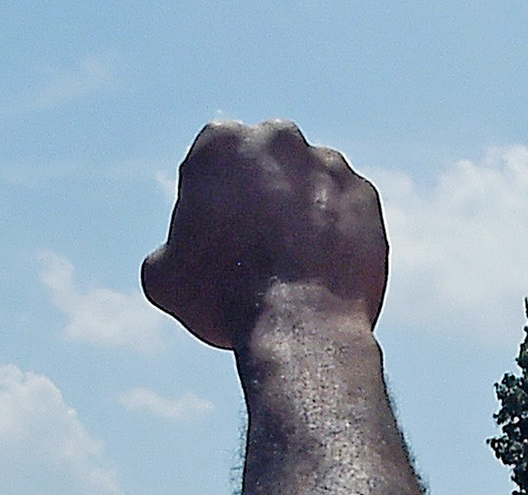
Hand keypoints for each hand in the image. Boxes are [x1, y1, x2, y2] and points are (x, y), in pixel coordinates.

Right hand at [143, 120, 386, 350]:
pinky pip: (344, 209)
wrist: (299, 325)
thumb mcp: (163, 277)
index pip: (209, 164)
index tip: (212, 236)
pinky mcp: (365, 193)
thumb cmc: (222, 296)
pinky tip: (321, 269)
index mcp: (221, 141)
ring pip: (306, 184)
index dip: (207, 203)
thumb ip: (167, 248)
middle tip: (253, 246)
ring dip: (298, 211)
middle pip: (262, 165)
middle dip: (257, 194)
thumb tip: (176, 254)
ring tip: (291, 265)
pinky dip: (335, 231)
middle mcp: (278, 138)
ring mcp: (328, 163)